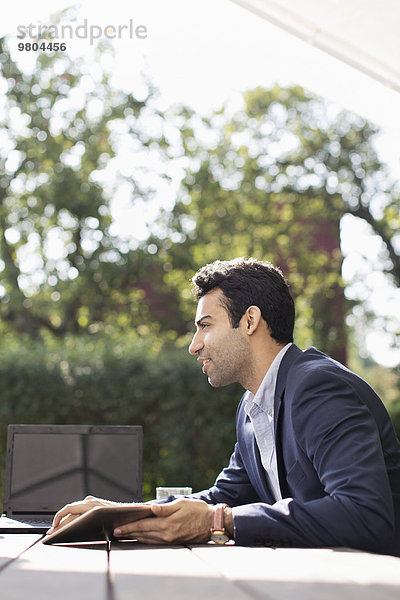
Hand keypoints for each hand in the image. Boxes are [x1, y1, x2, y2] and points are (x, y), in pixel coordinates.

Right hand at [47, 495, 124, 533]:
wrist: (134, 513)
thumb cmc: (122, 520)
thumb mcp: (103, 526)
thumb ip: (87, 526)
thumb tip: (71, 527)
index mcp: (92, 507)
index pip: (69, 511)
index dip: (58, 520)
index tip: (53, 530)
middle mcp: (91, 502)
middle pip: (70, 512)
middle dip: (60, 523)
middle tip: (52, 533)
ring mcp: (93, 501)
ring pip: (75, 509)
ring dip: (66, 519)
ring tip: (59, 529)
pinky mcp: (96, 503)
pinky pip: (81, 509)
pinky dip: (74, 516)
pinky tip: (71, 523)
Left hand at [113, 498, 227, 544]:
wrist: (212, 523)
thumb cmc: (197, 510)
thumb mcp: (181, 504)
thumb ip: (165, 508)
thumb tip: (151, 508)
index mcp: (167, 524)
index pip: (143, 525)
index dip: (129, 526)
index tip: (118, 527)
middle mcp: (166, 534)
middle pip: (143, 534)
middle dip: (129, 532)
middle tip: (116, 532)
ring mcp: (170, 539)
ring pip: (148, 539)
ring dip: (136, 536)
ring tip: (126, 533)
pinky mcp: (173, 541)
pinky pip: (155, 541)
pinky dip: (146, 539)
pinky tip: (141, 536)